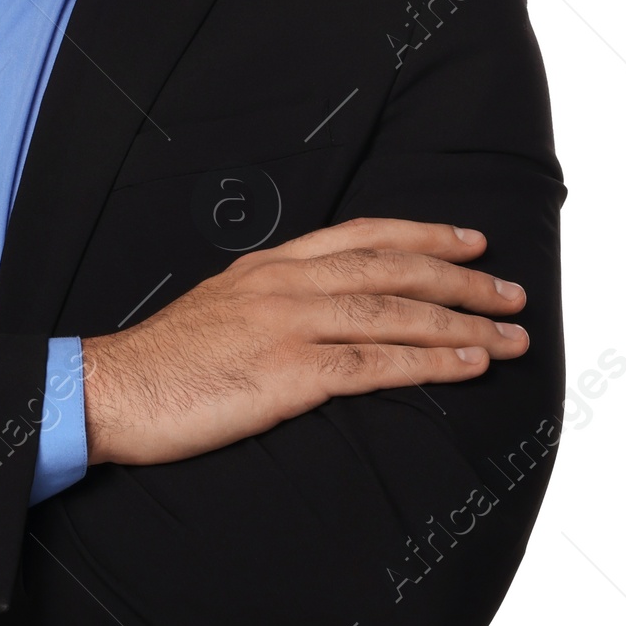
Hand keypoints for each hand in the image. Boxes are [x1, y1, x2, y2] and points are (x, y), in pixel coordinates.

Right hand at [81, 217, 526, 466]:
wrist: (113, 390)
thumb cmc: (165, 363)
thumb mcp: (222, 310)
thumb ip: (272, 302)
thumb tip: (321, 314)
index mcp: (269, 265)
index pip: (361, 236)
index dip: (423, 234)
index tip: (470, 240)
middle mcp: (284, 284)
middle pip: (391, 268)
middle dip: (461, 278)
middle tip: (512, 289)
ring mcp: (287, 325)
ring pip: (394, 312)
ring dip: (463, 323)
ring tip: (512, 334)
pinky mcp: (288, 373)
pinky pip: (376, 364)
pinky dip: (431, 362)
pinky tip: (469, 365)